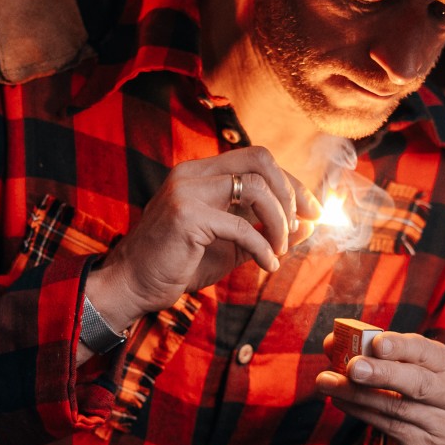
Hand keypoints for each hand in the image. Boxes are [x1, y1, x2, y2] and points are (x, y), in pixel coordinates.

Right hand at [89, 146, 318, 329]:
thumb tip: (310, 224)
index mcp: (200, 173)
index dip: (291, 182)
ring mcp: (187, 191)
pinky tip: (268, 265)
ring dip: (280, 222)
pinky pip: (242, 228)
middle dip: (291, 191)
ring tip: (279, 250)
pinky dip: (264, 248)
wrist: (133, 285)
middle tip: (305, 223)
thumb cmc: (180, 265)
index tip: (312, 211)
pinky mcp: (186, 217)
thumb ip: (266, 231)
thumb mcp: (231, 246)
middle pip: (260, 159)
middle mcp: (192, 174)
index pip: (257, 159)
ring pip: (256, 189)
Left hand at [316, 330, 444, 444]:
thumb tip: (331, 341)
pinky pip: (389, 427)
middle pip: (418, 382)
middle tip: (352, 367)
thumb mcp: (397, 369)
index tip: (376, 342)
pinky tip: (340, 401)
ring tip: (328, 383)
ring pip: (396, 407)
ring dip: (357, 394)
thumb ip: (367, 353)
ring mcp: (442, 424)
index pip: (427, 351)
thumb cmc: (407, 394)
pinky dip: (361, 412)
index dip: (401, 346)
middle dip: (382, 372)